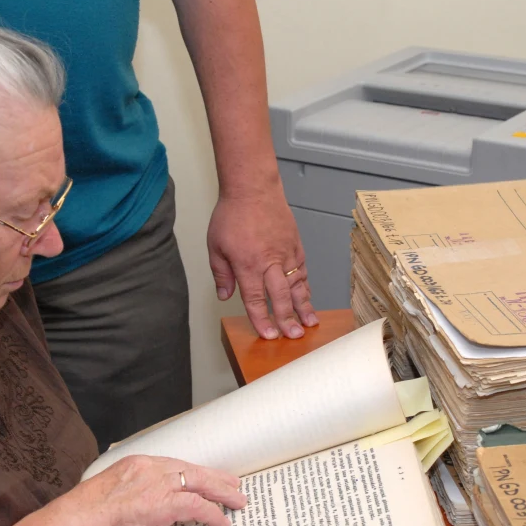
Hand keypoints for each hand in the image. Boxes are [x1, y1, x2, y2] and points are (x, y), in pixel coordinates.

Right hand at [78, 456, 246, 525]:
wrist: (79, 522)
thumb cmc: (87, 516)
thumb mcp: (112, 496)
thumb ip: (132, 496)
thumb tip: (145, 510)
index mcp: (137, 464)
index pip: (173, 465)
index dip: (193, 473)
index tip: (205, 478)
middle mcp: (151, 469)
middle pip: (192, 470)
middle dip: (216, 478)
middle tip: (234, 484)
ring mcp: (159, 485)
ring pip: (201, 484)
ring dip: (222, 495)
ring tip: (238, 503)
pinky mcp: (164, 504)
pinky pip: (198, 506)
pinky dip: (213, 514)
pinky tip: (222, 523)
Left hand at [207, 182, 318, 339]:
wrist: (253, 188)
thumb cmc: (232, 214)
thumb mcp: (216, 246)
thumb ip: (221, 273)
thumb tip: (225, 295)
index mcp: (248, 265)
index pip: (256, 300)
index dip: (263, 320)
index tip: (269, 335)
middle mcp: (269, 262)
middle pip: (281, 297)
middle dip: (287, 319)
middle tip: (294, 337)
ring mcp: (285, 253)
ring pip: (297, 286)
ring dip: (303, 306)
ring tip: (310, 323)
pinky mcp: (295, 245)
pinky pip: (302, 270)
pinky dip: (305, 286)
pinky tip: (307, 297)